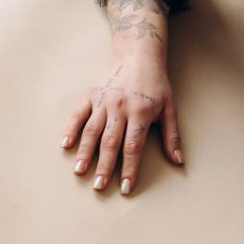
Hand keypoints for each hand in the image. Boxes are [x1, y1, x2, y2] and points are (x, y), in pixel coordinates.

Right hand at [60, 55, 184, 193]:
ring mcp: (103, 101)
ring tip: (79, 172)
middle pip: (110, 142)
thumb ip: (172, 135)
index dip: (129, 168)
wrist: (139, 56)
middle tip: (98, 186)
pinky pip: (78, 114)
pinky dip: (70, 129)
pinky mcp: (92, 95)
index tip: (125, 187)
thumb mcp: (169, 108)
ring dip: (85, 153)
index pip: (133, 146)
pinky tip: (65, 145)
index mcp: (140, 112)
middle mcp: (120, 107)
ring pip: (92, 131)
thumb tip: (178, 160)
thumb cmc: (156, 85)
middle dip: (104, 166)